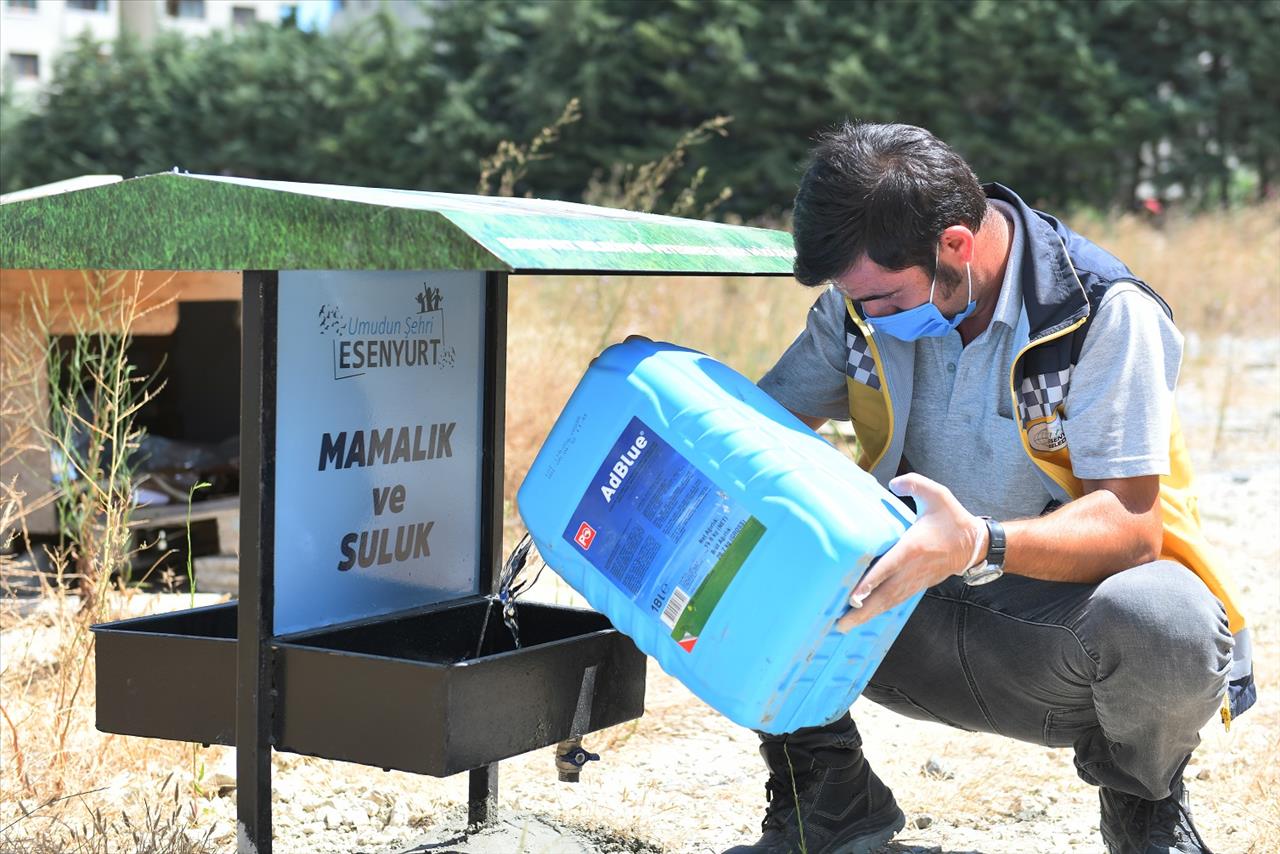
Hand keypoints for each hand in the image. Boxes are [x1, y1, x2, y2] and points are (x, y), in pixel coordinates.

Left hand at [835, 473, 986, 631]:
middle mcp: (912, 568)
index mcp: (913, 547)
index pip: (888, 566)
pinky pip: (896, 600)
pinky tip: (864, 616)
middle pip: (884, 593)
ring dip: (868, 615)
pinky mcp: (917, 585)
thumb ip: (914, 484)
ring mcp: (915, 580)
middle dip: (862, 610)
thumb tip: (894, 484)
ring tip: (845, 625)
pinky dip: (880, 610)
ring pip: (889, 601)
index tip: (854, 595)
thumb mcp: (936, 494)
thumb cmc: (952, 519)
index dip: (871, 581)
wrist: (974, 545)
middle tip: (840, 623)